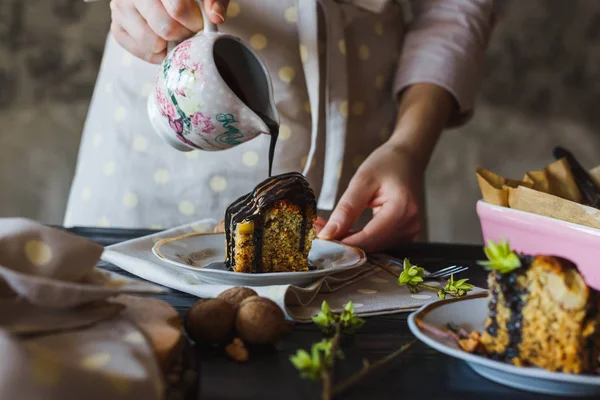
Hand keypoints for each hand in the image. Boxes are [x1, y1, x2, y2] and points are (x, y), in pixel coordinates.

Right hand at [110, 0, 229, 63]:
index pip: (178, 8)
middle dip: (183, 34)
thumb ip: (215, 0)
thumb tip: (216, 16)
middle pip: (166, 28)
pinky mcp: (117, 29)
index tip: (198, 22)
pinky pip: (142, 53)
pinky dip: (158, 53)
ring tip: (174, 34)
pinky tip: (162, 40)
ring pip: (152, 43)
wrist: (165, 2)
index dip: (194, 21)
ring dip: (170, 45)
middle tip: (187, 30)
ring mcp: (120, 10)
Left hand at [317, 144, 422, 252]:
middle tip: (317, 230)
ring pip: (371, 246)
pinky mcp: (403, 234)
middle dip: (341, 241)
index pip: (368, 238)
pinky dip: (358, 237)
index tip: (319, 240)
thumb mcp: (362, 181)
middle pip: (369, 245)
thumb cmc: (386, 164)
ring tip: (326, 226)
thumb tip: (329, 234)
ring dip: (347, 240)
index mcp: (402, 210)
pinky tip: (343, 229)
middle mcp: (409, 225)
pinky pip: (376, 241)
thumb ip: (347, 209)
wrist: (406, 159)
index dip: (342, 244)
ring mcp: (408, 231)